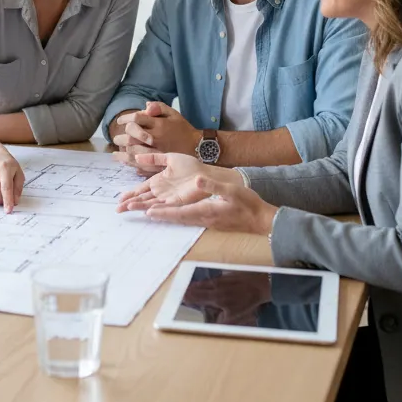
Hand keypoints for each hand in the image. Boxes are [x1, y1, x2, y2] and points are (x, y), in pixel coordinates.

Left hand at [111, 102, 200, 165]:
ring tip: (115, 153)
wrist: (197, 147)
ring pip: (134, 153)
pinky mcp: (159, 163)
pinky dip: (130, 163)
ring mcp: (157, 152)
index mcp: (159, 124)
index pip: (137, 119)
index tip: (120, 121)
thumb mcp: (174, 114)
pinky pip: (141, 165)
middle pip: (132, 137)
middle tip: (116, 138)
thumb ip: (159, 107)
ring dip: (122, 153)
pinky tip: (125, 161)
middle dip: (121, 137)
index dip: (126, 119)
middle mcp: (156, 138)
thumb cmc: (183, 129)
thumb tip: (145, 106)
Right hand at [117, 153, 242, 212]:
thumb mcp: (170, 158)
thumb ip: (154, 158)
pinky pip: (164, 207)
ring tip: (127, 208)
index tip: (120, 199)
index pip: (141, 189)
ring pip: (150, 204)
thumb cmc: (191, 166)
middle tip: (117, 209)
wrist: (206, 172)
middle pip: (142, 199)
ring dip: (139, 206)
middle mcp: (161, 191)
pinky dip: (155, 209)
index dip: (131, 194)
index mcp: (158, 181)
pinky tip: (146, 211)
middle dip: (130, 203)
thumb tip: (137, 156)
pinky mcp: (177, 202)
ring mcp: (168, 198)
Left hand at [123, 152, 275, 234]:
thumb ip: (214, 186)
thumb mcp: (232, 191)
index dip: (164, 212)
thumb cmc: (248, 204)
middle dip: (158, 216)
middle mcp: (203, 219)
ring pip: (180, 220)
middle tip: (140, 214)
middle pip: (176, 218)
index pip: (180, 213)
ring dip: (165, 217)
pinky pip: (188, 219)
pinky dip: (176, 216)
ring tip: (149, 214)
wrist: (260, 220)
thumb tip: (198, 180)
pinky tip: (171, 214)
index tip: (148, 212)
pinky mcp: (210, 220)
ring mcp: (206, 221)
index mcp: (206, 211)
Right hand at [182, 271, 271, 325]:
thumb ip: (222, 321)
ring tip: (190, 287)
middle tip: (183, 292)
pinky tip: (205, 282)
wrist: (259, 285)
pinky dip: (206, 281)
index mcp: (216, 298)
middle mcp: (216, 287)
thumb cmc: (247, 301)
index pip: (198, 297)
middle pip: (199, 288)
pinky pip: (212, 279)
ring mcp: (221, 280)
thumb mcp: (235, 316)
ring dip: (196, 285)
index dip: (190, 298)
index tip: (183, 299)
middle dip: (190, 291)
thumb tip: (213, 323)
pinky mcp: (226, 276)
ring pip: (205, 282)